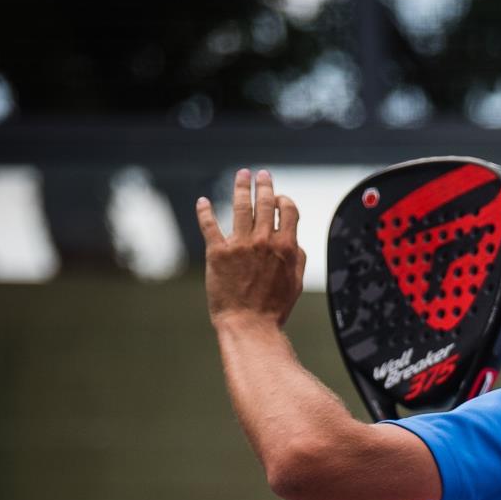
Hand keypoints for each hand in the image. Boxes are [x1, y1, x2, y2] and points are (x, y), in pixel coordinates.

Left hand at [196, 168, 305, 326]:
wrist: (249, 325)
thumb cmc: (274, 308)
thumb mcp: (296, 283)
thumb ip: (297, 258)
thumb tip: (294, 242)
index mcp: (286, 247)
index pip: (287, 210)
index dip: (284, 200)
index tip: (280, 198)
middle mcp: (263, 241)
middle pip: (265, 202)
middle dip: (264, 185)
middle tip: (261, 174)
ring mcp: (239, 245)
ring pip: (241, 206)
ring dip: (241, 187)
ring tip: (242, 175)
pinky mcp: (218, 252)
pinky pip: (209, 225)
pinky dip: (205, 211)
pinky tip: (202, 201)